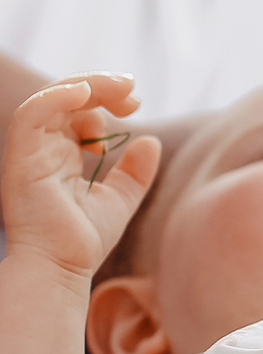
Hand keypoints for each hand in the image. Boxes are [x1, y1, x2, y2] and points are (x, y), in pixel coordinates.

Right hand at [0, 76, 160, 283]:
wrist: (62, 269)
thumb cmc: (83, 240)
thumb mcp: (120, 199)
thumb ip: (135, 173)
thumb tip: (150, 142)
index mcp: (61, 155)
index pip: (77, 110)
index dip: (106, 98)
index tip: (135, 104)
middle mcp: (42, 150)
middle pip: (64, 98)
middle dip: (101, 86)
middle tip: (132, 90)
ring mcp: (30, 153)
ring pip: (49, 99)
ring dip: (86, 85)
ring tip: (121, 88)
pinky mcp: (21, 160)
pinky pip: (30, 116)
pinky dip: (56, 97)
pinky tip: (85, 93)